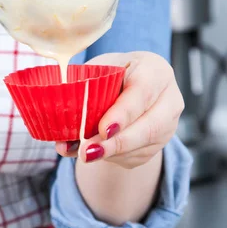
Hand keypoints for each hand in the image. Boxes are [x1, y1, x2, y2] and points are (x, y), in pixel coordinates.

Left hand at [56, 52, 183, 168]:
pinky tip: (95, 152)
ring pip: (143, 146)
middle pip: (150, 126)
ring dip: (111, 153)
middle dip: (116, 143)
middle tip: (88, 152)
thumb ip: (80, 91)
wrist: (128, 84)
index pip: (143, 91)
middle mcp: (169, 98)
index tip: (102, 129)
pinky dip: (112, 158)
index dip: (123, 113)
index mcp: (155, 69)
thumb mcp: (96, 71)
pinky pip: (136, 157)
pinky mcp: (158, 145)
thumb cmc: (110, 74)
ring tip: (84, 154)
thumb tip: (58, 122)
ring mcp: (168, 125)